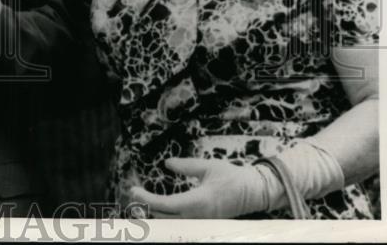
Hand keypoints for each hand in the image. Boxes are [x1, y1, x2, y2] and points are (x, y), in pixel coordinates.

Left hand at [130, 157, 268, 217]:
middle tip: (133, 194)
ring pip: (172, 222)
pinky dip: (167, 215)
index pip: (167, 204)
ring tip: (141, 200)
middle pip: (165, 217)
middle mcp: (199, 215)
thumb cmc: (232, 177)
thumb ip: (186, 166)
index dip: (148, 199)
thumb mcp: (208, 166)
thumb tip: (167, 164)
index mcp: (199, 202)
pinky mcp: (204, 221)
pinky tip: (159, 207)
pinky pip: (181, 222)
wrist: (254, 192)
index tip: (134, 190)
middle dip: (147, 207)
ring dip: (156, 212)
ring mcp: (202, 221)